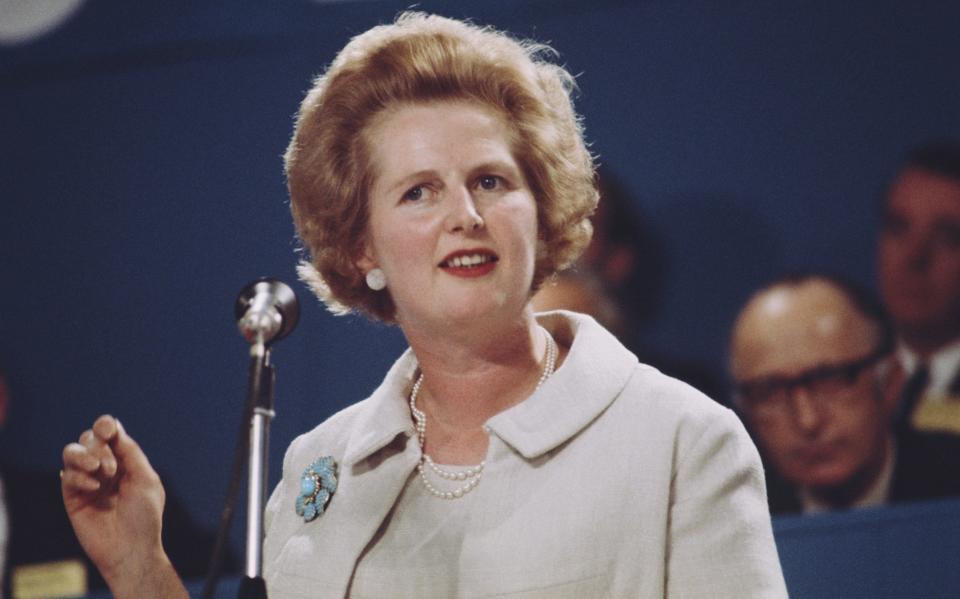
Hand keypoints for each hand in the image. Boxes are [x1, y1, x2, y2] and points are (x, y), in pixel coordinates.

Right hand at [61, 415, 186, 598]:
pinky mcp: (72, 497)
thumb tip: (115, 427)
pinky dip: (80, 476)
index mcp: (126, 462)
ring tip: (99, 469)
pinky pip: (66, 475)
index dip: (106, 426)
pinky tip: (95, 488)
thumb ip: (130, 452)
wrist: (130, 549)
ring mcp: (87, 482)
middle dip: (99, 446)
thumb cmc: (144, 516)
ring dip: (84, 455)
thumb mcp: (145, 479)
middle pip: (90, 439)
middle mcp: (105, 468)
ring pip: (72, 452)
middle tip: (112, 467)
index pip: (110, 435)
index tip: (108, 429)